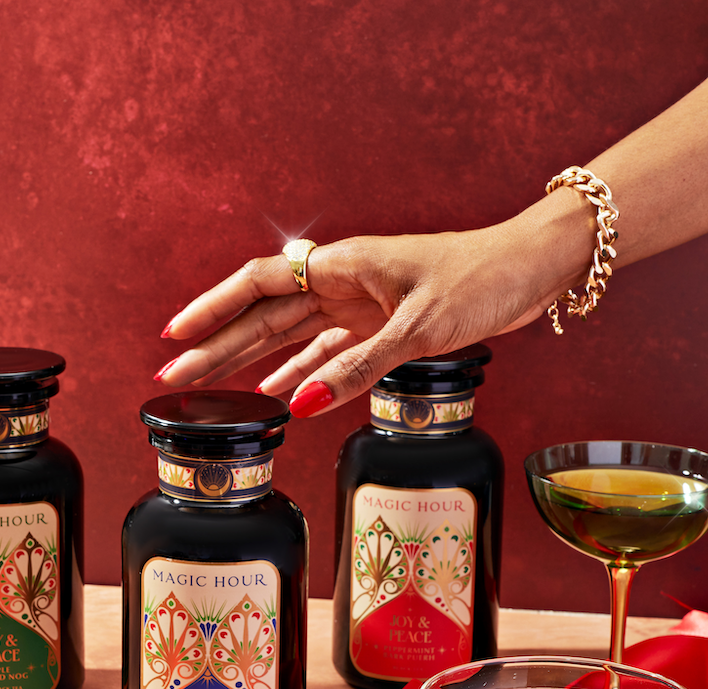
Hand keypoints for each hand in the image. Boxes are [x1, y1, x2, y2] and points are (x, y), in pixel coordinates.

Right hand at [154, 222, 570, 415]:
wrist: (535, 268)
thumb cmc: (482, 277)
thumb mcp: (419, 328)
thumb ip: (358, 368)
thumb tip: (299, 405)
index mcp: (342, 265)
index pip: (258, 285)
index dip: (211, 309)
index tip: (174, 335)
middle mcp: (342, 283)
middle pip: (262, 316)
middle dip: (216, 345)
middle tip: (172, 377)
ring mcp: (361, 306)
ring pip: (290, 337)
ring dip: (249, 362)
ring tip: (207, 388)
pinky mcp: (383, 327)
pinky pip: (329, 354)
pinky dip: (301, 374)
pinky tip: (277, 395)